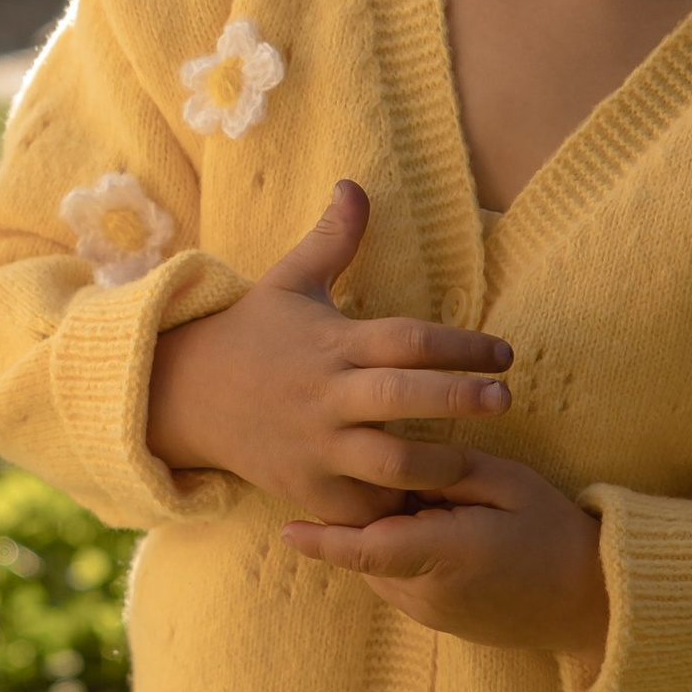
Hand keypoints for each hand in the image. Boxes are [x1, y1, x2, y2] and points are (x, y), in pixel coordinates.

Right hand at [144, 179, 511, 527]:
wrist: (186, 395)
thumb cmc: (253, 334)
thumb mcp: (289, 281)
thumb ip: (333, 238)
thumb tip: (355, 182)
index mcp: (332, 343)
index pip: (405, 340)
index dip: (459, 345)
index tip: (503, 352)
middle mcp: (327, 395)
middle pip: (401, 400)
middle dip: (458, 399)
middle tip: (506, 398)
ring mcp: (316, 446)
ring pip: (387, 464)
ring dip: (437, 465)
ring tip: (476, 460)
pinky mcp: (306, 488)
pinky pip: (361, 507)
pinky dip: (395, 509)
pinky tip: (430, 503)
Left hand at [285, 449, 609, 660]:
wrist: (591, 600)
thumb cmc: (553, 532)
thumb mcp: (506, 483)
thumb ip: (445, 470)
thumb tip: (396, 459)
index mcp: (444, 554)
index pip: (366, 547)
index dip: (322, 538)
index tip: (286, 528)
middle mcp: (427, 593)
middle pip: (366, 550)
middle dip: (365, 514)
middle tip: (392, 477)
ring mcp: (430, 614)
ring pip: (378, 565)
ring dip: (383, 534)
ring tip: (424, 503)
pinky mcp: (436, 621)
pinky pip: (398, 580)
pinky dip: (400, 552)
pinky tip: (431, 526)